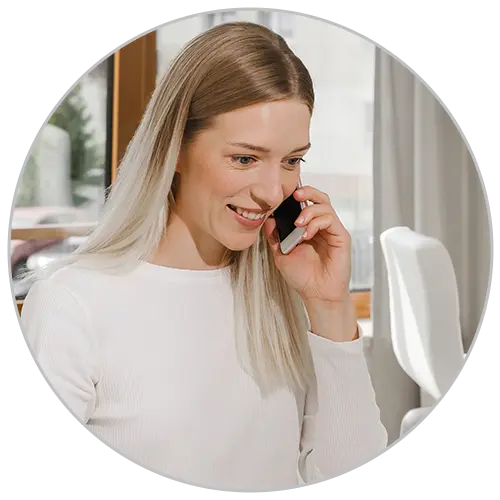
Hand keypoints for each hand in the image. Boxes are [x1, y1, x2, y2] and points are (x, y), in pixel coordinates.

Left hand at [263, 185, 356, 341]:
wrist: (317, 294)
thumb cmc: (302, 277)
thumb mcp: (281, 254)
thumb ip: (274, 237)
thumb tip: (268, 219)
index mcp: (308, 228)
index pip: (306, 203)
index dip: (297, 195)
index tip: (283, 194)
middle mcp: (322, 226)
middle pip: (319, 197)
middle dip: (307, 191)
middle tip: (294, 195)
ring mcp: (332, 231)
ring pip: (325, 206)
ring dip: (308, 211)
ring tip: (297, 224)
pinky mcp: (341, 237)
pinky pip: (330, 219)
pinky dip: (316, 222)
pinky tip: (307, 234)